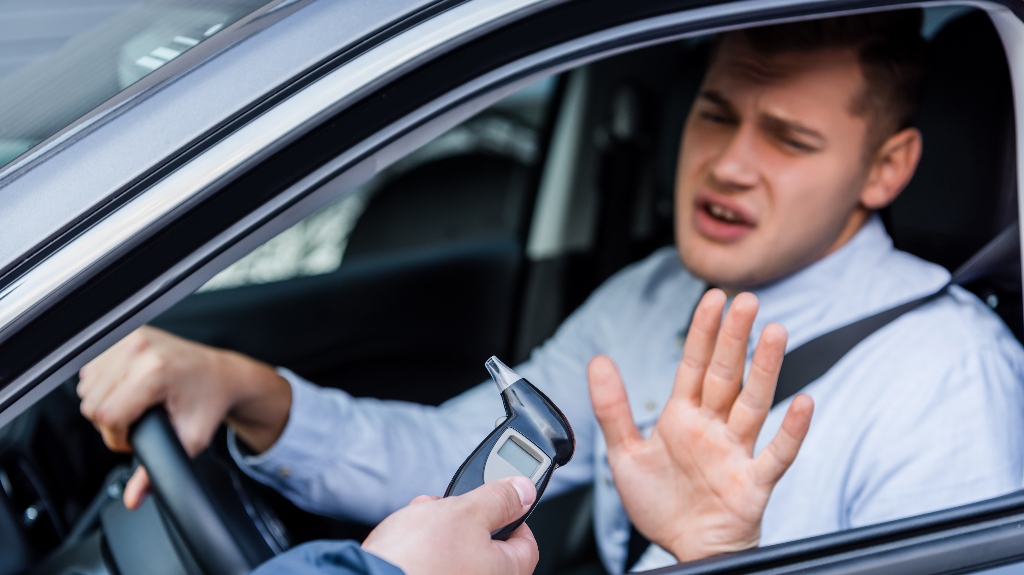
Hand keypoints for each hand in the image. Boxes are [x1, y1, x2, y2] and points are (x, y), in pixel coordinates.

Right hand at [77, 326, 290, 508]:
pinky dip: (103, 383)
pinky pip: (92, 368)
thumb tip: (134, 499)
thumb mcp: (190, 440)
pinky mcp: (124, 333)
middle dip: (111, 422)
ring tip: (134, 406)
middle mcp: (139, 350)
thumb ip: (159, 471)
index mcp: (154, 372)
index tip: (136, 437)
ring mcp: (130, 338)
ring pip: (87, 386)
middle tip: (138, 423)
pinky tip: (127, 389)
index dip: (116, 436)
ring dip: (106, 402)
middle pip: (92, 402)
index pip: (105, 415)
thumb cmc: (209, 402)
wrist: (223, 374)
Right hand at [362, 477, 539, 574]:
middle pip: (488, 546)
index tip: (499, 498)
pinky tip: (408, 535)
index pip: (526, 541)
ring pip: (457, 552)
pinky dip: (425, 547)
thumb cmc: (418, 558)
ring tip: (423, 515)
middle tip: (453, 504)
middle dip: (467, 518)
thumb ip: (499, 499)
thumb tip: (524, 490)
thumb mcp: (466, 512)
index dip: (514, 513)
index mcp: (506, 573)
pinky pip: (434, 563)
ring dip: (442, 529)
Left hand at [588, 289, 813, 562]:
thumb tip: (599, 360)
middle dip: (735, 338)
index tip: (713, 298)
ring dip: (766, 369)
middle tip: (747, 301)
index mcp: (684, 417)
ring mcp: (736, 453)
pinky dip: (792, 430)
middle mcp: (713, 428)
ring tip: (776, 333)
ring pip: (754, 404)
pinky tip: (804, 404)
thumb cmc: (661, 504)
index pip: (694, 365)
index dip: (703, 332)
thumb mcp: (625, 453)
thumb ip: (612, 407)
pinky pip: (777, 454)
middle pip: (726, 375)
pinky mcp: (753, 483)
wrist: (682, 549)